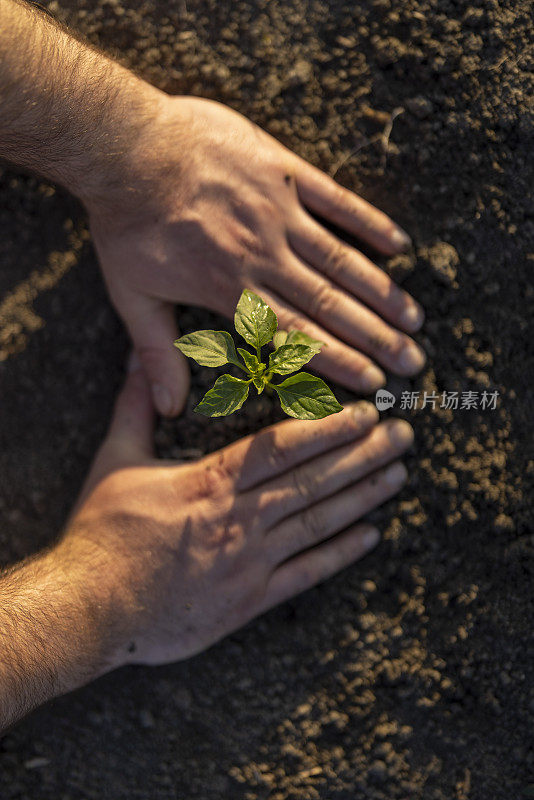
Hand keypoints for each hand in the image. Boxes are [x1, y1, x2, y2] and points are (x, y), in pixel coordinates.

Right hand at [61, 359, 413, 668]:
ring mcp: (248, 562)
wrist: (89, 609)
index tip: (363, 413)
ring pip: (318, 522)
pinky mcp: (248, 601)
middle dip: (362, 455)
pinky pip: (305, 574)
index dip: (328, 428)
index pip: (281, 447)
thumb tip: (136, 359)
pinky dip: (341, 553)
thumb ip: (135, 406)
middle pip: (312, 481)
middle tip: (401, 435)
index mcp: (209, 482)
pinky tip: (371, 535)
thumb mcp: (113, 460)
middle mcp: (238, 519)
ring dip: (362, 496)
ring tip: (398, 474)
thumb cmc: (101, 534)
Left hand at [88, 96, 424, 416]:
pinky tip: (400, 245)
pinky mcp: (282, 171)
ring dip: (381, 291)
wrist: (124, 146)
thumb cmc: (125, 224)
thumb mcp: (132, 297)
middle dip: (375, 337)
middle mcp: (263, 255)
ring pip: (341, 259)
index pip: (296, 335)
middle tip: (412, 361)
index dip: (338, 361)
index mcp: (230, 289)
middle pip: (330, 304)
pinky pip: (335, 199)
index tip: (372, 383)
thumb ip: (157, 354)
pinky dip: (368, 223)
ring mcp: (278, 211)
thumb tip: (169, 410)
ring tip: (414, 319)